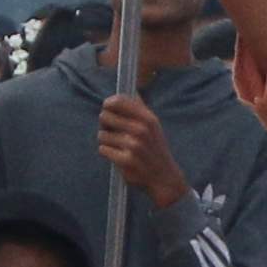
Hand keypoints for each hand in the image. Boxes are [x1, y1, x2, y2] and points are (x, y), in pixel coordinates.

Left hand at [91, 91, 186, 211]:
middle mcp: (141, 130)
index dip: (108, 104)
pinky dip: (107, 153)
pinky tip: (117, 156)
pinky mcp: (125, 160)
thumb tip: (132, 90)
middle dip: (105, 124)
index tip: (108, 109)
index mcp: (148, 118)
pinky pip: (103, 150)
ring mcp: (133, 145)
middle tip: (112, 131)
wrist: (164, 177)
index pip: (118, 101)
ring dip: (106, 141)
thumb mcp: (154, 126)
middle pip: (105, 116)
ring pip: (102, 135)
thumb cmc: (155, 149)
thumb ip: (140, 108)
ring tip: (117, 146)